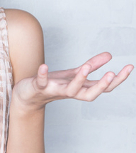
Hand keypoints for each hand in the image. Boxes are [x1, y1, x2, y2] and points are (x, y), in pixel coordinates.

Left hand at [13, 52, 133, 110]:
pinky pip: (41, 82)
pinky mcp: (39, 87)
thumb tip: (109, 55)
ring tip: (84, 67)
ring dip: (78, 80)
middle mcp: (70, 92)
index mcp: (80, 88)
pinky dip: (42, 74)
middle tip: (112, 74)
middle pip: (90, 94)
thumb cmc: (53, 85)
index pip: (103, 87)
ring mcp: (55, 90)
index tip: (130, 67)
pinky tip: (44, 66)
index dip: (117, 79)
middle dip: (101, 85)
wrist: (28, 96)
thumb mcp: (73, 74)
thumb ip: (91, 66)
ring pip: (69, 90)